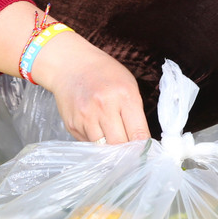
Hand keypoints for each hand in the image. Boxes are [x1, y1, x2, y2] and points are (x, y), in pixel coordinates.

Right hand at [29, 30, 149, 143]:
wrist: (72, 66)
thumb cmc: (106, 74)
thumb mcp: (129, 86)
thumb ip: (135, 113)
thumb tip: (141, 141)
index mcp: (124, 96)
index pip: (138, 133)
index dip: (143, 147)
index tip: (146, 153)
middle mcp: (104, 107)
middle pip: (119, 144)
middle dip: (127, 151)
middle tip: (130, 151)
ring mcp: (85, 117)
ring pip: (102, 148)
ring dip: (110, 149)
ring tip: (114, 142)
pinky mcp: (72, 125)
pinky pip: (88, 144)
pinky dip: (96, 142)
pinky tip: (97, 131)